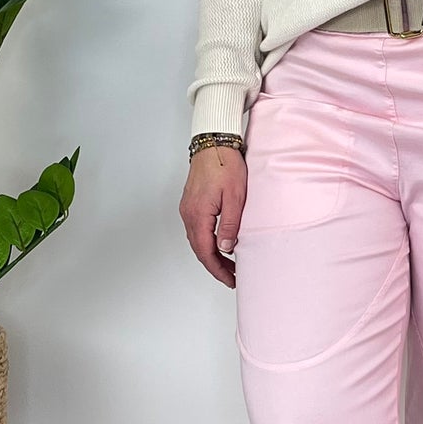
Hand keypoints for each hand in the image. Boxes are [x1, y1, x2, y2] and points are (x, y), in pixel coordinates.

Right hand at [179, 143, 247, 287]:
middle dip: (215, 266)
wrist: (214, 143)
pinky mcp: (191, 203)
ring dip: (211, 254)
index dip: (218, 269)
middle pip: (199, 249)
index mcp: (198, 215)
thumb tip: (225, 249)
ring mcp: (187, 208)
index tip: (230, 280)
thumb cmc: (226, 165)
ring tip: (229, 264)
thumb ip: (229, 225)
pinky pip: (197, 229)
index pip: (206, 251)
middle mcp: (188, 214)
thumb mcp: (234, 197)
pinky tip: (220, 244)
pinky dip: (207, 241)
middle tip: (232, 277)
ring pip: (197, 240)